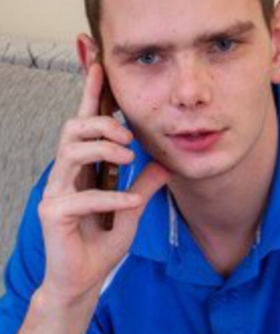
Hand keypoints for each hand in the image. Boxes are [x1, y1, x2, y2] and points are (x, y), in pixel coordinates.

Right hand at [38, 62, 170, 305]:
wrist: (85, 278)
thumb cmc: (103, 239)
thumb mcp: (132, 205)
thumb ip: (145, 183)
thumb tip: (164, 163)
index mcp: (82, 167)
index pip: (84, 123)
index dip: (89, 93)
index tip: (98, 63)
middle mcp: (65, 173)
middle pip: (73, 128)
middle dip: (101, 123)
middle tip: (128, 138)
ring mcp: (55, 192)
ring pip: (70, 151)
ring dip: (103, 149)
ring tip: (127, 157)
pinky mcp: (52, 213)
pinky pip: (81, 197)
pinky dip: (110, 197)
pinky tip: (129, 202)